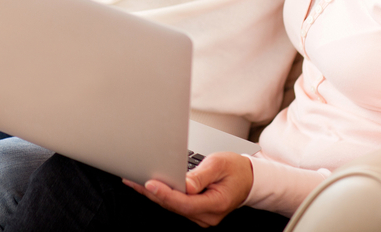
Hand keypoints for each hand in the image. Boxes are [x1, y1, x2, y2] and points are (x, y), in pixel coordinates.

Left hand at [123, 152, 252, 227]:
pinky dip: (161, 195)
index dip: (166, 193)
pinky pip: (175, 206)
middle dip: (152, 192)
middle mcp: (208, 216)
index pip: (185, 202)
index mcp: (216, 204)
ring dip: (153, 194)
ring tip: (134, 180)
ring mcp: (201, 217)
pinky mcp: (195, 213)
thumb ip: (201, 176)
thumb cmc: (235, 169)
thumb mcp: (220, 165)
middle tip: (133, 178)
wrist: (247, 179)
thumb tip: (185, 185)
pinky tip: (147, 187)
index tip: (149, 183)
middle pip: (175, 206)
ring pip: (172, 207)